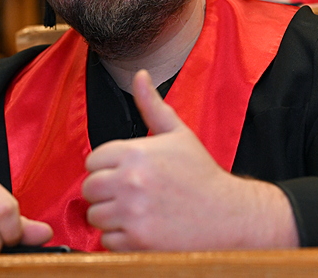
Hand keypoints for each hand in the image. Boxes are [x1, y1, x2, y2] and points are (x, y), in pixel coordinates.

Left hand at [82, 70, 298, 249]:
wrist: (228, 215)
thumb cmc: (201, 174)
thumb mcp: (178, 133)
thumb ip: (152, 105)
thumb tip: (140, 75)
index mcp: (136, 152)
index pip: (92, 161)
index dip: (107, 167)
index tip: (124, 173)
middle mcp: (131, 181)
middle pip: (89, 188)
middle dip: (105, 192)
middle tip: (129, 194)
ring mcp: (133, 213)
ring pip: (95, 215)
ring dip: (111, 216)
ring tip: (136, 211)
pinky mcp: (137, 241)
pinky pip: (107, 241)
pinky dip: (120, 239)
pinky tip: (141, 228)